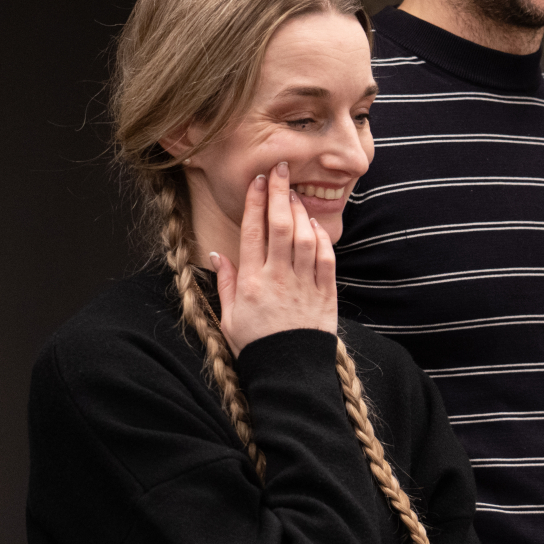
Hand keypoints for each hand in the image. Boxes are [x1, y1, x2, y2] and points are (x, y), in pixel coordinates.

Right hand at [212, 161, 336, 354]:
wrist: (289, 373)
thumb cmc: (256, 345)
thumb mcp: (230, 316)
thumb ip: (225, 283)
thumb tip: (217, 255)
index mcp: (252, 282)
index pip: (253, 232)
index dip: (255, 202)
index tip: (257, 181)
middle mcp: (279, 278)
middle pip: (280, 226)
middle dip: (279, 194)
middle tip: (279, 170)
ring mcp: (304, 285)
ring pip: (305, 238)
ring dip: (300, 212)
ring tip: (294, 194)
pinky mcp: (325, 294)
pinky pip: (326, 259)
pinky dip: (321, 238)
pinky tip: (314, 226)